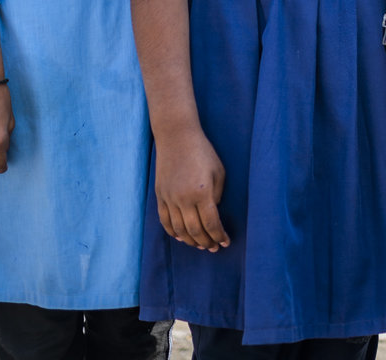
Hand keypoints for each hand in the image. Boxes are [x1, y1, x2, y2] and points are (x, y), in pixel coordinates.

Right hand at [154, 129, 229, 250]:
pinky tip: (180, 237)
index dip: (218, 236)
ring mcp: (169, 198)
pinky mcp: (160, 195)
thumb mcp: (218, 172)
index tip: (225, 243)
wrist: (177, 137)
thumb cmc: (203, 152)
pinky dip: (172, 232)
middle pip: (195, 231)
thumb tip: (213, 214)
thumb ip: (217, 196)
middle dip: (206, 242)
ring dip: (190, 241)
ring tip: (199, 245)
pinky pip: (164, 220)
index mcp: (202, 193)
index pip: (211, 223)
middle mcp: (183, 199)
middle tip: (213, 248)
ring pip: (178, 229)